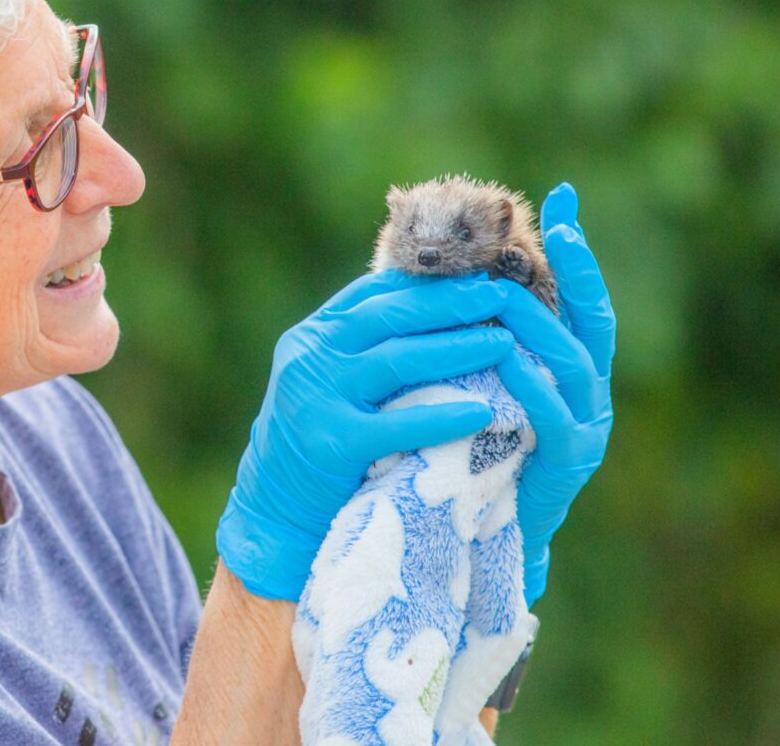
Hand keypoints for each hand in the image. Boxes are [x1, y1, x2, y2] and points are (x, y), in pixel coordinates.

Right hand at [217, 271, 513, 600]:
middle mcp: (309, 356)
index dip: (428, 282)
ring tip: (505, 342)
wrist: (274, 507)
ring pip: (397, 360)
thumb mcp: (330, 380)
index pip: (374, 293)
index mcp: (313, 335)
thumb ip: (365, 347)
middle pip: (389, 316)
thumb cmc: (318, 437)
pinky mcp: (331, 443)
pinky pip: (396, 426)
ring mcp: (316, 398)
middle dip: (450, 303)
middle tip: (502, 295)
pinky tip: (483, 412)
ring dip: (457, 347)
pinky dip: (441, 418)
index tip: (477, 274)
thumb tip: (440, 307)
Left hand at [489, 182, 615, 606]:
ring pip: (573, 365)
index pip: (576, 298)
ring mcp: (584, 430)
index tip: (564, 196)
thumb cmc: (468, 448)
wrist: (472, 532)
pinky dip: (531, 386)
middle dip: (580, 272)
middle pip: (593, 323)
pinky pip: (553, 419)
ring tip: (511, 291)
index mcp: (565, 369)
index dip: (575, 251)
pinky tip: (508, 359)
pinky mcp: (566, 468)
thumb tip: (447, 268)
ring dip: (541, 325)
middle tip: (558, 228)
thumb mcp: (472, 379)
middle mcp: (586, 393)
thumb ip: (475, 333)